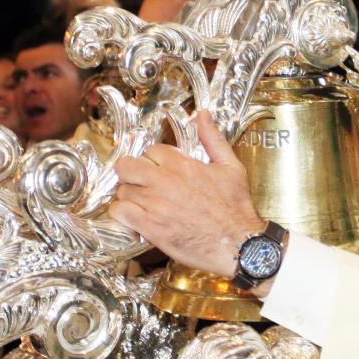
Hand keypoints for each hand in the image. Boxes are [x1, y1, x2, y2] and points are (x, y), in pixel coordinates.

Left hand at [109, 111, 265, 277]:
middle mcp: (164, 183)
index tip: (161, 168)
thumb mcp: (231, 166)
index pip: (151, 150)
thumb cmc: (236, 208)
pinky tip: (136, 216)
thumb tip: (203, 115)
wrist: (237, 243)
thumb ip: (213, 139)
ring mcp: (155, 206)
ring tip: (142, 201)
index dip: (154, 158)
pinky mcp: (150, 228)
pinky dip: (123, 213)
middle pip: (127, 166)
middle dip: (132, 171)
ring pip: (122, 190)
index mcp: (183, 166)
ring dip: (129, 194)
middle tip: (142, 181)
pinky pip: (120, 212)